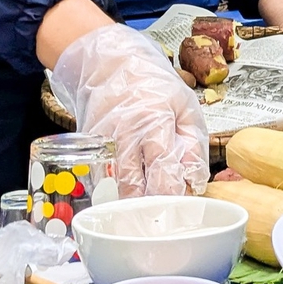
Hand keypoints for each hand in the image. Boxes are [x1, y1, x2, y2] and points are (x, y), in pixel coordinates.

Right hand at [49, 24, 208, 196]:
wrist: (107, 64)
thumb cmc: (152, 85)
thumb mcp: (185, 106)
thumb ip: (193, 146)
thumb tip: (196, 182)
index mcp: (154, 120)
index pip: (162, 169)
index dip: (171, 195)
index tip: (180, 210)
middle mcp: (123, 133)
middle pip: (133, 186)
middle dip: (148, 208)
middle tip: (162, 219)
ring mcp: (100, 142)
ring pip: (112, 188)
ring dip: (128, 205)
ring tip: (145, 213)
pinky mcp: (86, 148)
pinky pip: (99, 179)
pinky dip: (112, 193)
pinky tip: (125, 197)